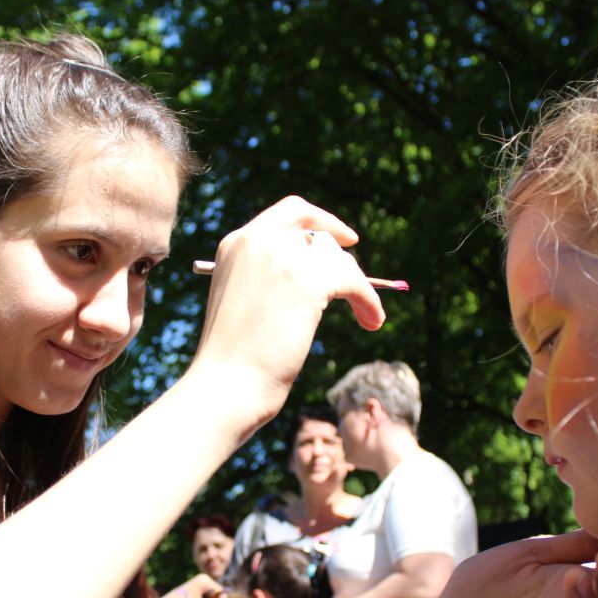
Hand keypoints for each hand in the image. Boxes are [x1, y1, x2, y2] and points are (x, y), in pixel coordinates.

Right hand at [188, 196, 385, 428]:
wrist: (225, 384)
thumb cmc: (231, 358)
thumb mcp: (242, 301)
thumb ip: (268, 276)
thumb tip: (321, 269)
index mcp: (236, 244)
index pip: (291, 212)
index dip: (324, 221)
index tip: (346, 240)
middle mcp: (257, 241)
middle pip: (320, 235)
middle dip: (343, 262)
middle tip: (356, 288)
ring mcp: (282, 258)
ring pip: (339, 259)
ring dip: (359, 286)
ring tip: (367, 316)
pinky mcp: (308, 281)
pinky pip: (354, 280)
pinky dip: (368, 300)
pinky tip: (372, 321)